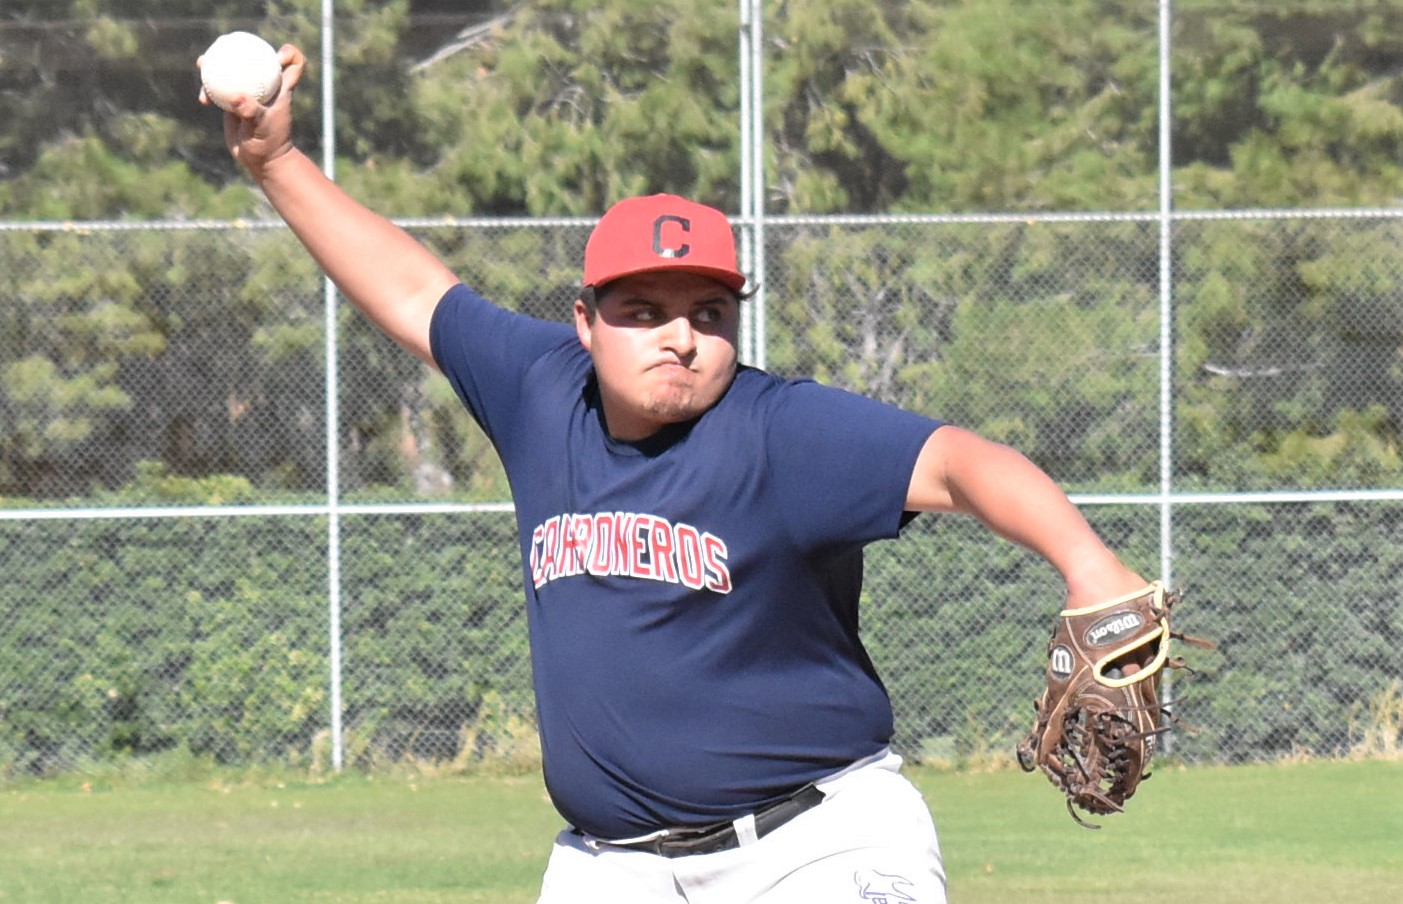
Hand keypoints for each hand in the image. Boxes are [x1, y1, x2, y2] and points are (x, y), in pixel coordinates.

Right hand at [198, 43, 304, 180]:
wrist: (261, 160)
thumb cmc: (268, 142)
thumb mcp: (262, 126)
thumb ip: (252, 111)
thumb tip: (236, 98)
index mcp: (280, 88)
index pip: (293, 65)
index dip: (289, 54)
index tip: (278, 53)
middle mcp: (266, 87)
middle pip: (257, 60)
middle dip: (243, 49)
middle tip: (225, 46)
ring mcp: (249, 94)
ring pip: (233, 72)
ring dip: (217, 64)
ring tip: (202, 64)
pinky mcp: (235, 103)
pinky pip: (219, 90)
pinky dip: (209, 91)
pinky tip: (203, 100)